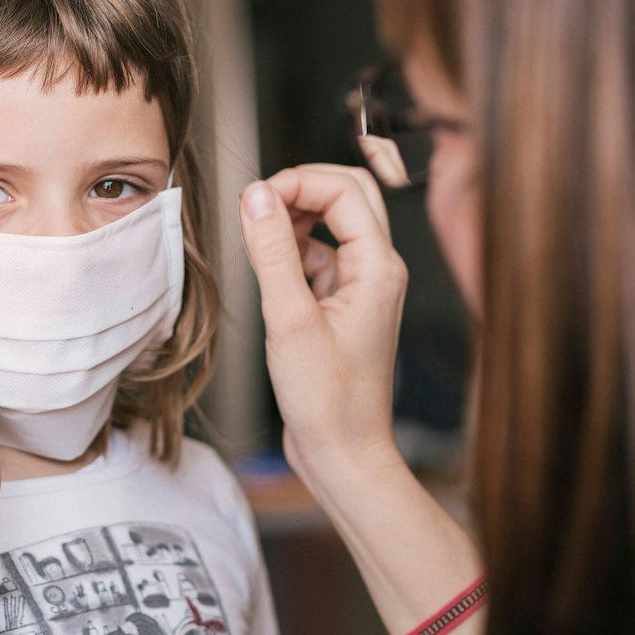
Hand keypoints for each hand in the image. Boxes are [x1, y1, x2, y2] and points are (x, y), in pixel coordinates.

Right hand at [237, 141, 411, 473]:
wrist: (344, 452)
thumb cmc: (328, 400)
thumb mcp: (289, 319)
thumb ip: (273, 252)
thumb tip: (256, 196)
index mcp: (379, 267)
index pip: (344, 190)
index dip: (298, 182)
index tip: (256, 198)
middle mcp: (378, 270)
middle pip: (348, 195)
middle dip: (301, 189)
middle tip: (260, 204)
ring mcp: (362, 286)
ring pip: (332, 224)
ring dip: (295, 221)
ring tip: (259, 243)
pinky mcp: (342, 304)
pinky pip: (319, 257)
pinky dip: (292, 253)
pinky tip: (270, 277)